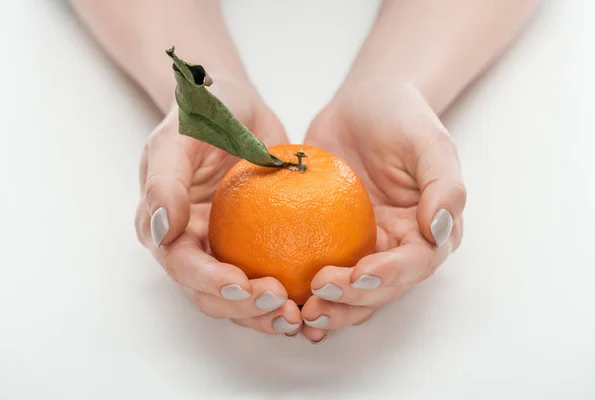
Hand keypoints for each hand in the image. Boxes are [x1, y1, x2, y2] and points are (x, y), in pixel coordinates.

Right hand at [135, 78, 301, 334]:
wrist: (237, 108)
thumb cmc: (204, 114)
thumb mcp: (177, 137)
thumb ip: (164, 182)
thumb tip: (159, 230)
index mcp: (165, 228)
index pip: (183, 266)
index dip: (210, 283)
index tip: (242, 284)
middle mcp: (192, 246)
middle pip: (212, 294)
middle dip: (244, 309)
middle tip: (283, 307)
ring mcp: (225, 248)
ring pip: (241, 296)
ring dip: (267, 313)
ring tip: (300, 314)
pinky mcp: (257, 246)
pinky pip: (271, 275)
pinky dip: (290, 293)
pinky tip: (316, 298)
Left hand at [301, 80, 466, 341]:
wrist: (363, 104)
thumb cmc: (401, 118)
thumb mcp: (430, 143)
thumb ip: (444, 184)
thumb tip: (440, 229)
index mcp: (428, 230)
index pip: (415, 264)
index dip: (390, 276)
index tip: (359, 274)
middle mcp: (398, 246)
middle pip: (381, 289)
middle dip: (352, 301)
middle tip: (319, 295)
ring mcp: (363, 246)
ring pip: (351, 292)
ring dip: (330, 308)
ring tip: (302, 312)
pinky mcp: (331, 241)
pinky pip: (320, 271)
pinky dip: (305, 292)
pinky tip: (285, 300)